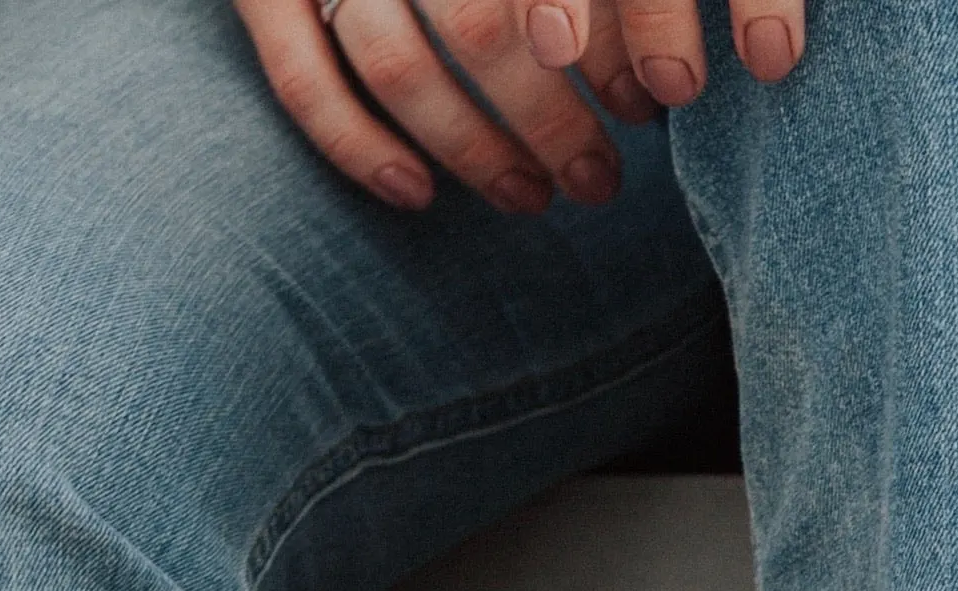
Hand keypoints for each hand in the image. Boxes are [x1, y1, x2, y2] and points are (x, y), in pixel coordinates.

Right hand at [234, 0, 769, 211]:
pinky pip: (303, 76)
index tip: (647, 106)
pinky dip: (357, 144)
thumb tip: (653, 78)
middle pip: (480, 28)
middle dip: (550, 117)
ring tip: (531, 195)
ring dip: (471, 146)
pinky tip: (417, 193)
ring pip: (399, 65)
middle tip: (601, 179)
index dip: (601, 51)